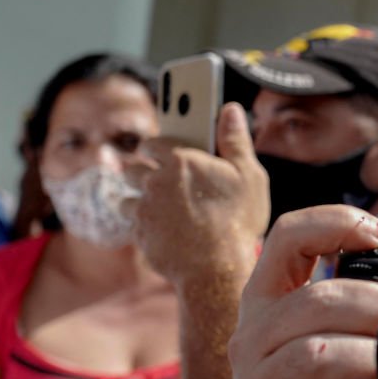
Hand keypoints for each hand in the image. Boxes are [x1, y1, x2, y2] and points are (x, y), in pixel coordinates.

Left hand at [125, 102, 268, 283]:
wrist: (218, 269)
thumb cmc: (238, 220)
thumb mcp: (249, 175)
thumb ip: (235, 140)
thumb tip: (230, 109)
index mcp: (181, 160)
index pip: (152, 143)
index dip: (155, 147)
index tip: (160, 151)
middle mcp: (156, 181)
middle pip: (134, 168)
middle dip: (144, 172)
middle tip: (165, 181)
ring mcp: (144, 209)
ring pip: (128, 196)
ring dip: (140, 199)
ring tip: (163, 207)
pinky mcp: (139, 235)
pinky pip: (133, 224)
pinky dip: (144, 225)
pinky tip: (165, 229)